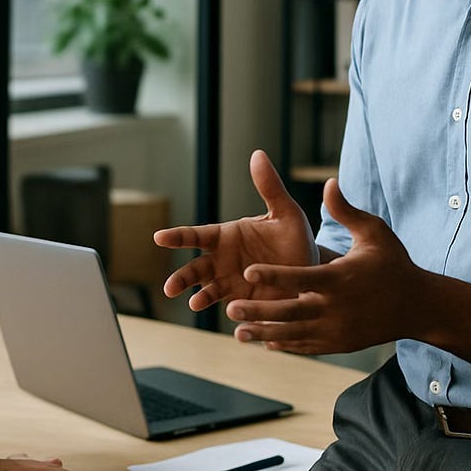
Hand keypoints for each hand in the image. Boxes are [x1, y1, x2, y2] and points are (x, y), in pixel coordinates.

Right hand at [154, 150, 317, 311]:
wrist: (311, 272)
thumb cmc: (296, 240)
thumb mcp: (286, 212)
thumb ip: (269, 187)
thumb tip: (258, 154)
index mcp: (227, 236)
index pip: (197, 235)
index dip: (178, 236)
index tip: (159, 237)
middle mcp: (223, 260)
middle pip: (195, 268)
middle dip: (182, 277)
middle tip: (170, 288)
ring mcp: (231, 283)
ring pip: (206, 290)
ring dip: (198, 297)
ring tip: (194, 303)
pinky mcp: (243, 302)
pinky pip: (230, 308)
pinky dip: (226, 312)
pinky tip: (229, 316)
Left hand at [226, 177, 422, 353]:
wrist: (418, 306)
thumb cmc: (394, 264)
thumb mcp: (375, 233)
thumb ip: (346, 211)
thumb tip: (328, 182)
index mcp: (341, 278)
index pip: (301, 278)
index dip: (274, 275)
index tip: (248, 271)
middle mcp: (337, 308)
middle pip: (291, 312)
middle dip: (259, 310)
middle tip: (229, 306)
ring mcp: (338, 330)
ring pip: (294, 334)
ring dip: (265, 333)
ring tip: (237, 332)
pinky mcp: (340, 345)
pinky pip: (307, 346)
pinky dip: (285, 345)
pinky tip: (264, 341)